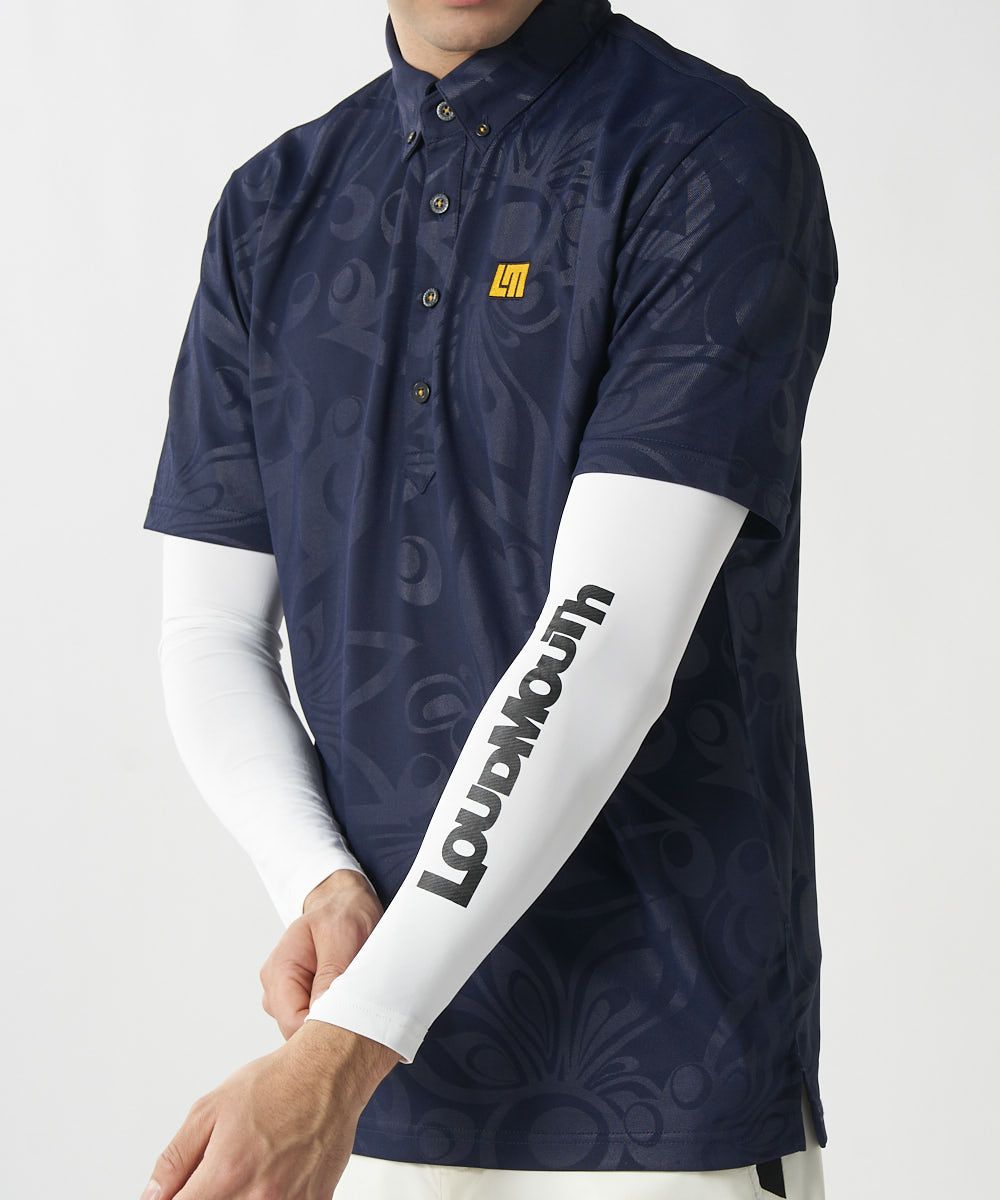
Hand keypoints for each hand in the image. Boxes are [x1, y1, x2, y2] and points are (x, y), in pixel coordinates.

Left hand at [139, 1020, 400, 1199]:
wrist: (329, 1073)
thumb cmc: (276, 1084)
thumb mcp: (210, 1109)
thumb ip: (175, 1159)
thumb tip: (151, 1196)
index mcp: (225, 1174)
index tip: (180, 1193)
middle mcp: (257, 1197)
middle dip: (208, 1195)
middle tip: (216, 1177)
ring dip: (238, 1197)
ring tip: (246, 1172)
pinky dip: (270, 1198)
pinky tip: (271, 1177)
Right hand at [260, 869, 384, 1038]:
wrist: (345, 903)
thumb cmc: (343, 914)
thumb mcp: (342, 936)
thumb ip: (330, 975)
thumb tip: (322, 1015)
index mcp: (280, 969)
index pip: (292, 1022)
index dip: (322, 1029)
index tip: (354, 1023)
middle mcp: (275, 987)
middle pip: (296, 1032)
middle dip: (329, 1026)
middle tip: (362, 1009)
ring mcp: (286, 996)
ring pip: (305, 1030)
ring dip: (333, 1020)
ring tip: (356, 995)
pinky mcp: (299, 1000)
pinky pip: (314, 1022)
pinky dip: (334, 1016)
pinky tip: (349, 999)